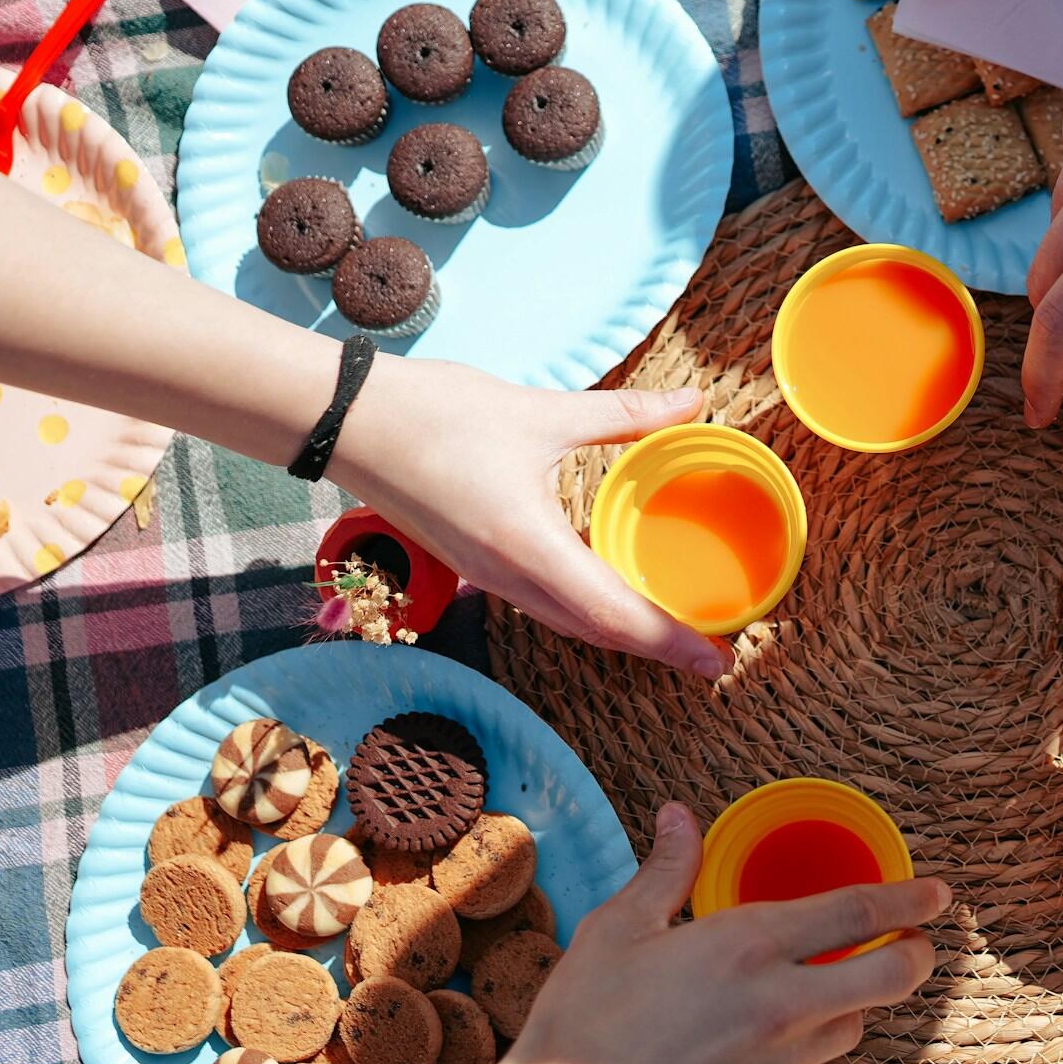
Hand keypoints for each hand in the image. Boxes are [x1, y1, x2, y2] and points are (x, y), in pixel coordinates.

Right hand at [332, 359, 728, 677]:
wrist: (346, 419)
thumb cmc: (436, 413)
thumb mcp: (543, 411)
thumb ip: (625, 414)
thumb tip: (693, 402)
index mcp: (531, 547)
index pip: (616, 615)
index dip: (671, 643)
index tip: (716, 661)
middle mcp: (510, 577)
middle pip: (598, 632)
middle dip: (657, 648)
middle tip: (710, 654)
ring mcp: (488, 577)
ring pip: (569, 623)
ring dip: (622, 634)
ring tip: (672, 632)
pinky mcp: (475, 565)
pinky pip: (544, 603)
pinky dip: (587, 611)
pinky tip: (611, 593)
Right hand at [499, 803, 947, 1063]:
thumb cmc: (581, 1024)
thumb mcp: (615, 931)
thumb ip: (664, 872)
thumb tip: (677, 816)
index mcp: (748, 946)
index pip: (859, 912)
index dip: (909, 899)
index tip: (937, 893)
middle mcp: (782, 1006)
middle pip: (890, 977)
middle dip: (914, 956)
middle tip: (914, 947)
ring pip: (849, 1030)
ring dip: (844, 1010)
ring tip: (809, 1000)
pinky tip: (738, 1063)